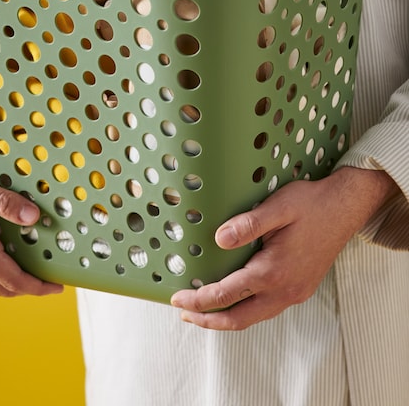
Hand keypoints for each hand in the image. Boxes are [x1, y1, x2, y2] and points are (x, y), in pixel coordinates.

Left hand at [171, 167, 397, 329]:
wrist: (346, 208)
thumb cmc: (312, 204)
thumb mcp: (279, 206)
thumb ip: (248, 224)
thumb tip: (219, 239)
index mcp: (274, 271)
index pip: (227, 295)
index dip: (199, 299)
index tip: (178, 298)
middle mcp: (285, 289)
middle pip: (238, 318)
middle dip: (208, 320)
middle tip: (184, 313)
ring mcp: (294, 292)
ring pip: (253, 318)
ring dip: (226, 318)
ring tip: (203, 311)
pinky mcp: (300, 289)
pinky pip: (266, 309)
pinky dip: (245, 310)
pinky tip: (234, 299)